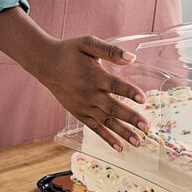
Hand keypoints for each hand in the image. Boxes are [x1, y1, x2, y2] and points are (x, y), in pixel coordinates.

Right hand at [0, 7, 148, 152]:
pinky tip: (120, 147)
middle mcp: (89, 94)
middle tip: (146, 127)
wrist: (46, 64)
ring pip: (106, 122)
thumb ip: (110, 51)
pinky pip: (95, 128)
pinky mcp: (80, 114)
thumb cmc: (70, 52)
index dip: (129, 92)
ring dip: (122, 132)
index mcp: (93, 76)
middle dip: (130, 118)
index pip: (114, 85)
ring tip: (138, 142)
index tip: (143, 99)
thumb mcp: (88, 43)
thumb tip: (132, 58)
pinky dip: (107, 138)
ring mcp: (84, 106)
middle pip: (112, 108)